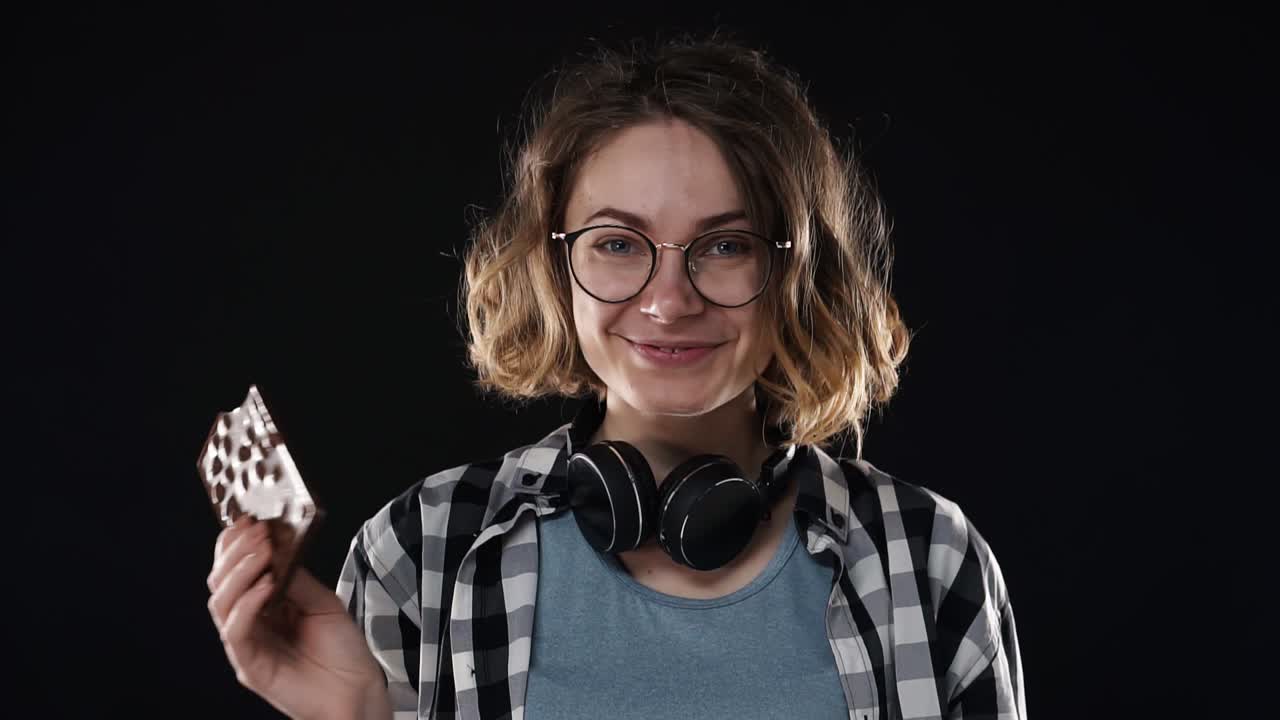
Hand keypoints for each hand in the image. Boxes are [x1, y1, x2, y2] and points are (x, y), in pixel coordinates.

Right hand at [207, 515, 390, 719]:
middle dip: (235, 552)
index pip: (235, 571)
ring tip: (263, 552)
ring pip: (221, 603)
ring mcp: (247, 645)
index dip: (235, 545)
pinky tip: (266, 586)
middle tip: (257, 533)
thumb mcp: (322, 602)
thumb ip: (296, 578)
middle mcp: (249, 623)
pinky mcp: (250, 666)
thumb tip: (278, 547)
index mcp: (262, 606)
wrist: (357, 691)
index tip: (249, 521)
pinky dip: (248, 604)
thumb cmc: (342, 652)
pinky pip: (235, 631)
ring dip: (240, 571)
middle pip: (220, 583)